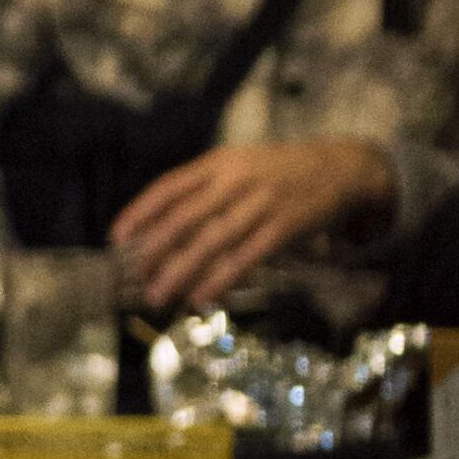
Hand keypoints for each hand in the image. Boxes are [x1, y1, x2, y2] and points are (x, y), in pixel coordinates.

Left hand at [111, 140, 393, 309]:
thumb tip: (162, 228)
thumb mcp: (239, 167)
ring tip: (157, 295)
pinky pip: (246, 256)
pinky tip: (202, 296)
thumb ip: (205, 191)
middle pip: (185, 217)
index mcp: (220, 163)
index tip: (117, 237)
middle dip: (155, 249)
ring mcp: (261, 202)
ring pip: (212, 240)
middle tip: (135, 278)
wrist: (340, 167)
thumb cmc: (279, 173)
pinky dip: (222, 277)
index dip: (141, 211)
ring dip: (181, 270)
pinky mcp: (284, 226)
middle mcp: (237, 179)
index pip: (170, 186)